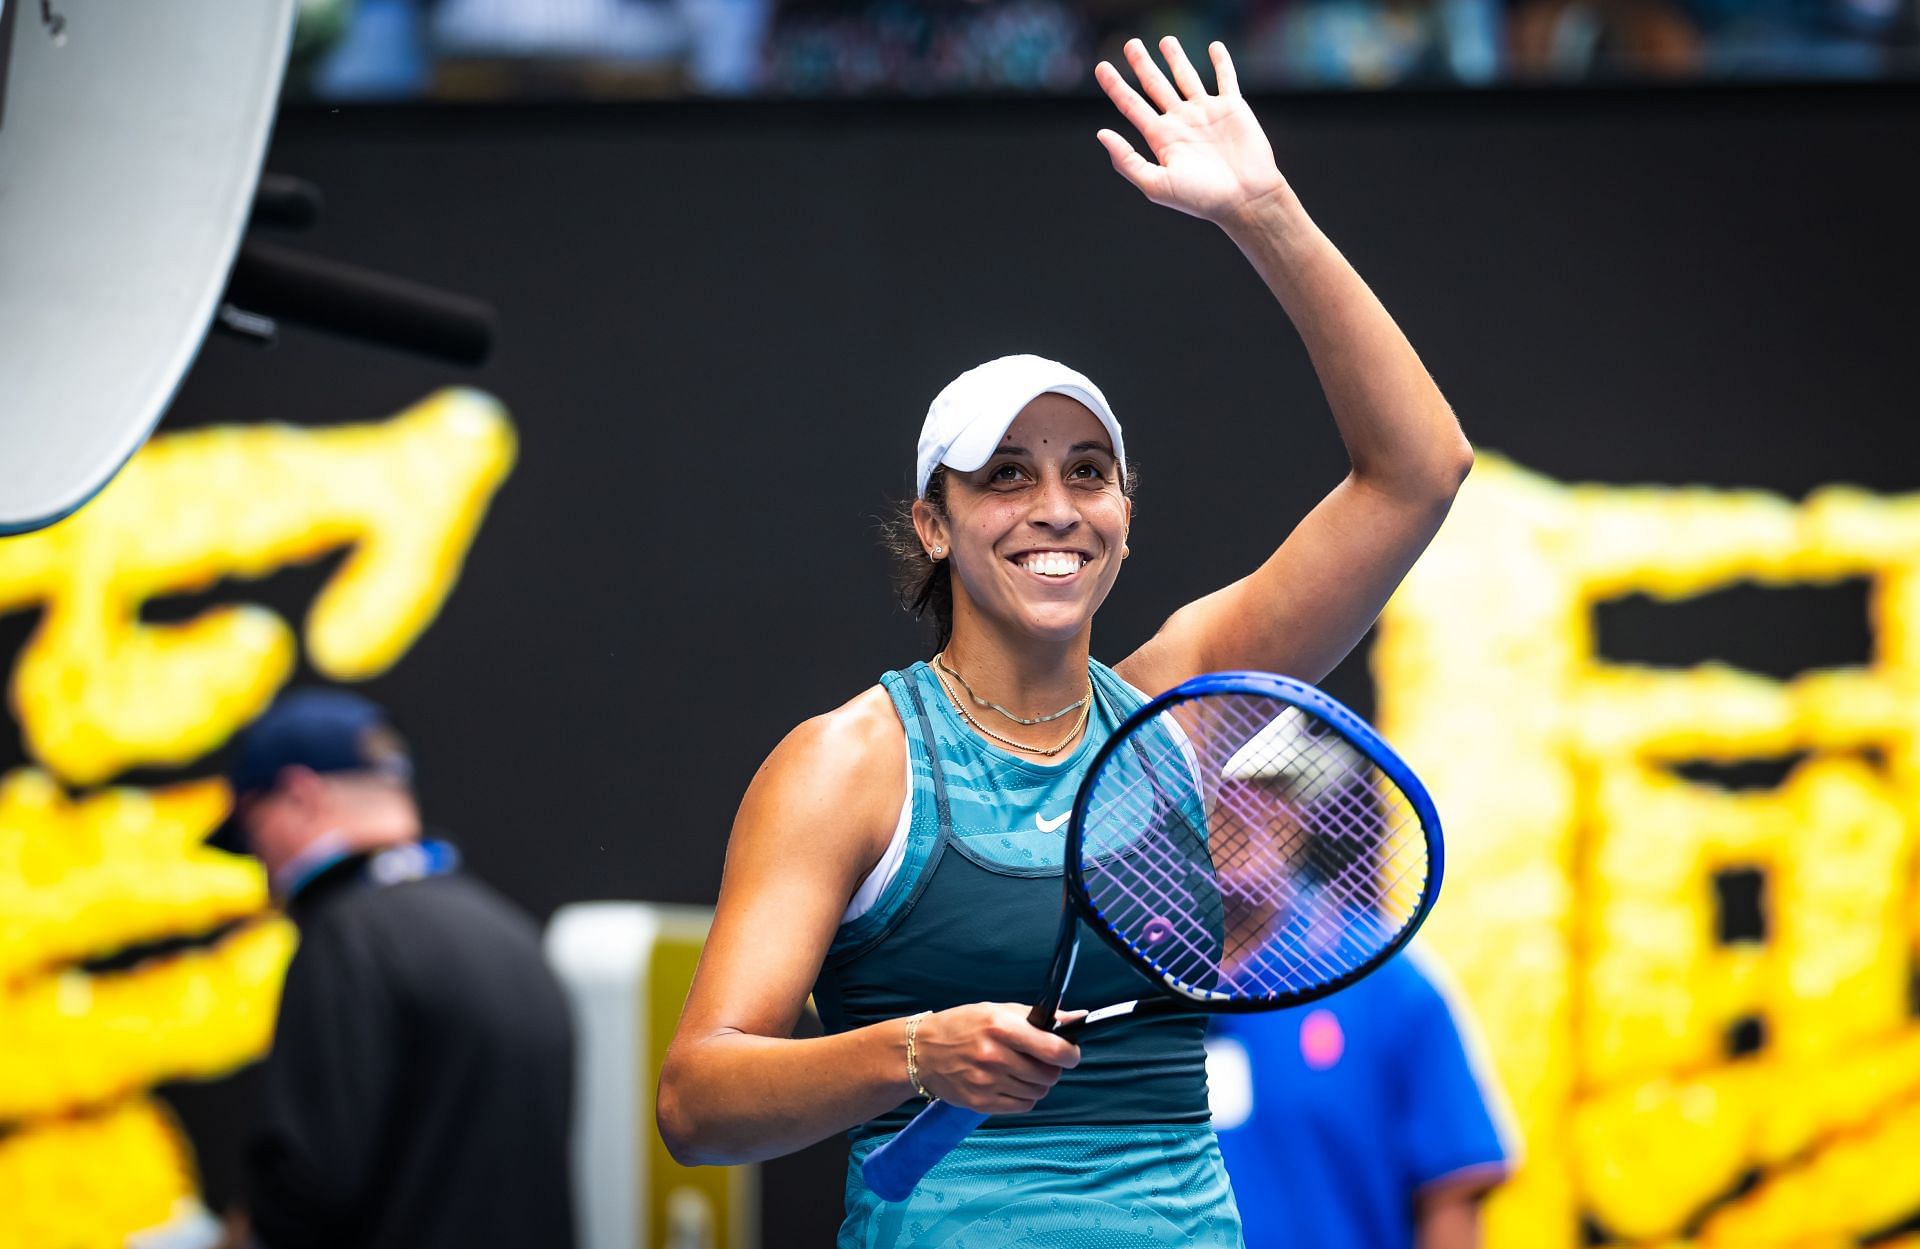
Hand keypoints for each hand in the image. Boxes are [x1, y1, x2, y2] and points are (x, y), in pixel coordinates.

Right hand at [912, 1002, 1081, 1114]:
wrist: (921, 1052)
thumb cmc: (962, 1026)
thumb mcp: (998, 1010)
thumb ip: (1039, 1017)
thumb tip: (1077, 1018)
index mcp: (1000, 1027)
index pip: (1053, 1050)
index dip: (1070, 1053)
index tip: (1070, 1052)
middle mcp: (994, 1057)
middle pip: (1048, 1075)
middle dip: (1052, 1068)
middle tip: (1039, 1059)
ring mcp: (987, 1083)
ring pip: (1038, 1092)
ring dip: (1037, 1083)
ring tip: (1021, 1070)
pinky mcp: (981, 1103)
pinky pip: (1022, 1106)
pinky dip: (1024, 1096)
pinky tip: (1010, 1083)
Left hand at [1095, 37, 1294, 227]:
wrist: (1245, 199)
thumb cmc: (1201, 198)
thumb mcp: (1156, 184)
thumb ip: (1127, 160)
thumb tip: (1101, 133)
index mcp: (1161, 138)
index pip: (1131, 105)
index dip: (1115, 86)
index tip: (1100, 67)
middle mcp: (1180, 122)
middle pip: (1155, 85)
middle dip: (1142, 64)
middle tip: (1130, 44)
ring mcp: (1206, 113)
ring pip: (1186, 77)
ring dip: (1176, 58)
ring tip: (1165, 40)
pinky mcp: (1232, 108)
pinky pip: (1225, 78)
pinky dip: (1221, 62)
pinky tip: (1214, 47)